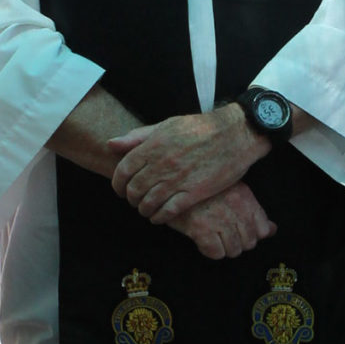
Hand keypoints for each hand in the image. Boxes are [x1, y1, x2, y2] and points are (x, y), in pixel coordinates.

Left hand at [110, 104, 265, 224]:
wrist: (234, 134)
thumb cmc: (199, 128)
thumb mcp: (166, 125)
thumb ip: (137, 137)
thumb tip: (110, 144)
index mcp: (153, 146)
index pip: (123, 171)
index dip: (117, 185)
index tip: (120, 190)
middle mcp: (162, 164)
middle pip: (134, 190)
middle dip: (131, 199)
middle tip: (135, 201)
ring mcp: (177, 179)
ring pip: (148, 203)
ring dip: (144, 210)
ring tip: (146, 210)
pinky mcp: (193, 192)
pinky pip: (168, 211)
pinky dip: (159, 217)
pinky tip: (159, 217)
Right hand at [174, 181, 276, 261]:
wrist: (170, 184)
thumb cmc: (202, 188)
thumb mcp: (232, 191)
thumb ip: (254, 211)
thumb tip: (273, 230)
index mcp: (244, 197)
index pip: (263, 229)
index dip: (253, 234)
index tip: (242, 231)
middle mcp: (234, 208)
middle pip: (249, 243)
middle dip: (238, 242)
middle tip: (224, 234)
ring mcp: (217, 219)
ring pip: (233, 250)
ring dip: (224, 247)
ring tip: (214, 236)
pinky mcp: (200, 230)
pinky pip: (216, 253)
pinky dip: (210, 250)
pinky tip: (203, 239)